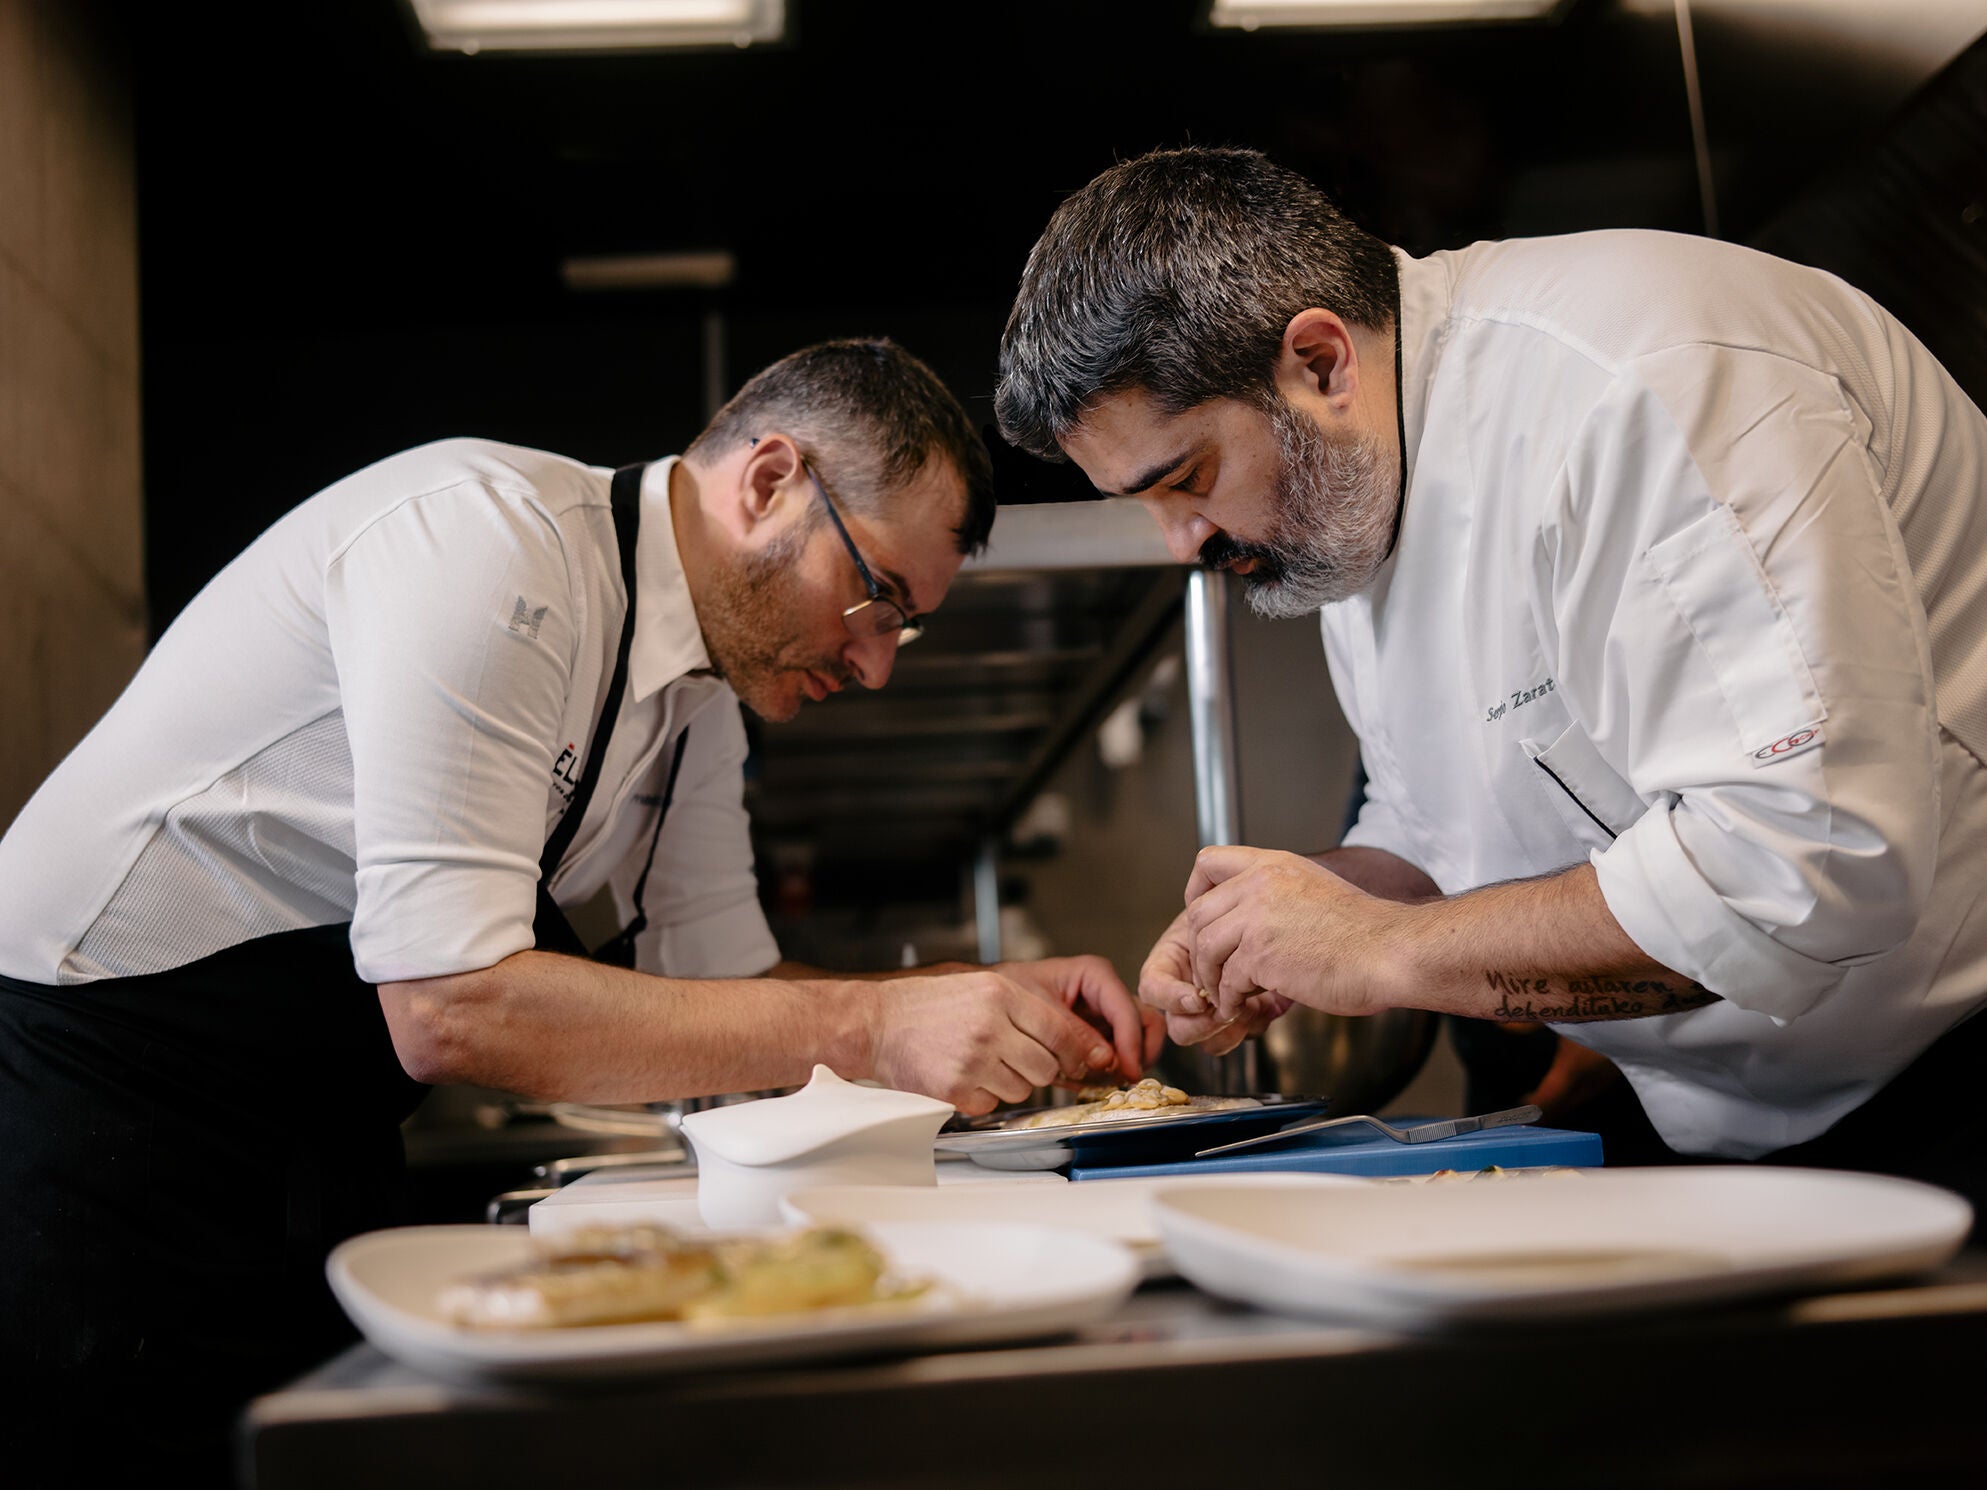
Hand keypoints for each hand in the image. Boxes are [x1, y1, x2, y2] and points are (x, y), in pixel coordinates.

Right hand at [868, 969, 1128, 1115]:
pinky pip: (992, 1105)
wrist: (877, 1022)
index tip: (1087, 1060)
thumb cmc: (931, 1005)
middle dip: (1040, 1069)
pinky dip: (983, 1097)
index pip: (1062, 1032)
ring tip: (982, 1063)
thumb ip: (1031, 1013)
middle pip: (1047, 1067)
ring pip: (1023, 1089)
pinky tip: (964, 1077)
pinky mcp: (955, 1089)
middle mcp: (989, 1026)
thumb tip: (1083, 1047)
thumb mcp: (984, 989)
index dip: (1080, 1052)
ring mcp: (972, 1059)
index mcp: (1001, 995)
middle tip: (1017, 1059)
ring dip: (1010, 1083)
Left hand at [993, 954, 1162, 1081]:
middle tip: (1126, 1078)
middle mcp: (1106, 993)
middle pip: (1145, 1022)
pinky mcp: (1099, 1035)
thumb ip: (1073, 1034)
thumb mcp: (1039, 1009)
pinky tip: (1090, 1080)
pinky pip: (1118, 1055)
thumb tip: (1106, 1060)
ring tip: (1104, 1081)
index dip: (1132, 1043)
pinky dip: (1110, 1071)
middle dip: (1139, 1052)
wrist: (992, 998)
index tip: (1128, 1070)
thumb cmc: (1011, 990)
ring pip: (1137, 1041)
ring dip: (1126, 1064)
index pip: (1127, 1010)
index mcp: (1095, 975)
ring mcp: (1105, 1015)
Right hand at [1137, 908, 1291, 1056]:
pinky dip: (1254, 1025)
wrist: (1291, 918)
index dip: (1169, 996)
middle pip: (1177, 1024)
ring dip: (1229, 1029)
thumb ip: (1204, 900)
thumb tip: (1197, 917)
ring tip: (1255, 1007)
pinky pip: (1236, 1038)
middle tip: (1230, 1011)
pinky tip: (1270, 1004)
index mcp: (1174, 958)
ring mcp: (1215, 1006)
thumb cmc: (1255, 902)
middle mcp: (1189, 987)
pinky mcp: (1242, 1017)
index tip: (1197, 998)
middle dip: (1203, 1023)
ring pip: (1207, 1040)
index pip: (1153, 986)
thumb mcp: (1223, 892)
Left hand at [1182, 846, 1402, 1019]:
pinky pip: (1226, 980)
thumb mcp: (1312, 888)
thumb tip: (1247, 912)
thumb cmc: (1363, 931)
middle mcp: (1260, 884)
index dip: (1194, 892)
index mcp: (1273, 864)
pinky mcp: (1261, 955)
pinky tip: (1242, 1006)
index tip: (1202, 920)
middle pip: (1198, 912)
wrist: (1392, 951)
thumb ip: (1276, 892)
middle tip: (1211, 970)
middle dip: (1199, 948)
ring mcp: (1257, 918)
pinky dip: (1229, 999)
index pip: (1208, 863)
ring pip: (1205, 948)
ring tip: (1225, 993)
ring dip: (1210, 977)